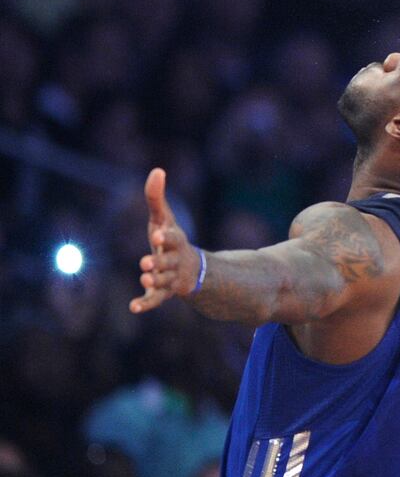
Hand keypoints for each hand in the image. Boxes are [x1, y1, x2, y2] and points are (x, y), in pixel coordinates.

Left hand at [130, 168, 201, 313]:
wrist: (190, 270)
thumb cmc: (171, 240)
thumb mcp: (164, 219)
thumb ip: (157, 197)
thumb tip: (157, 169)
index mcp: (176, 242)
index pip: (173, 238)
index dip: (167, 237)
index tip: (158, 235)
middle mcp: (175, 261)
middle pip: (169, 262)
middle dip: (159, 262)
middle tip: (146, 263)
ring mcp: (171, 278)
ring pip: (164, 282)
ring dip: (154, 282)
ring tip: (145, 279)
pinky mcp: (164, 293)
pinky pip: (156, 300)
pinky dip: (145, 304)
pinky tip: (133, 307)